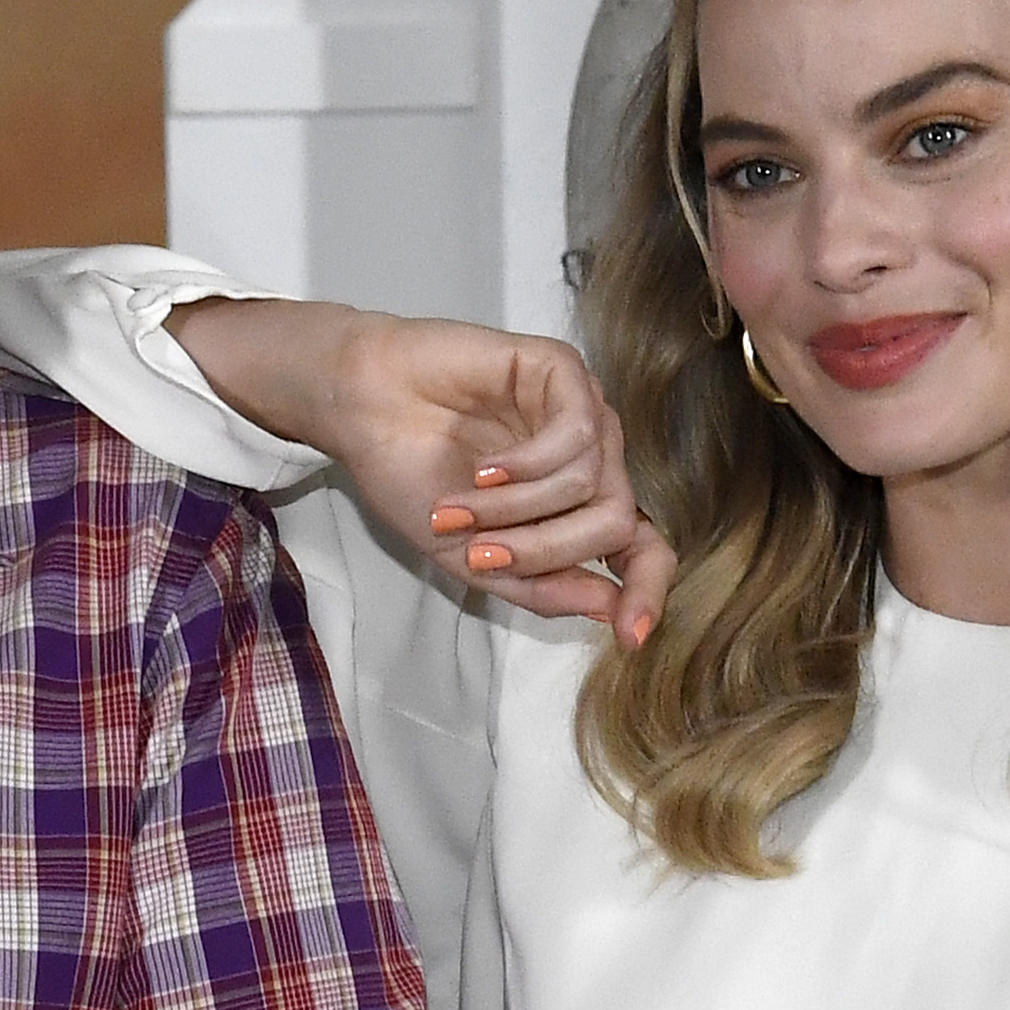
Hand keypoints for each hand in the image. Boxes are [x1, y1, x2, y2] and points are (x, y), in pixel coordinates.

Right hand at [171, 299, 674, 637]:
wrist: (362, 410)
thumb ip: (540, 585)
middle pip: (615, 525)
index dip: (647, 593)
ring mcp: (581, 413)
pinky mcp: (563, 371)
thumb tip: (611, 611)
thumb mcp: (471, 558)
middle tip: (481, 555)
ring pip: (593, 484)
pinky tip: (485, 469)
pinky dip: (529, 466)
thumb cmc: (411, 476)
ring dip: (520, 509)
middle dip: (546, 551)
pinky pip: (579, 434)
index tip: (630, 637)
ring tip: (462, 506)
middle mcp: (591, 458)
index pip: (643, 550)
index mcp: (576, 506)